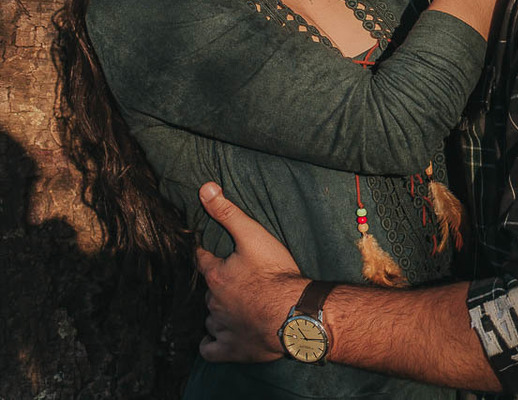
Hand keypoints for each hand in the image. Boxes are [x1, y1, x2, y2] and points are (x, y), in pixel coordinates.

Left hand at [194, 182, 305, 362]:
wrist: (295, 313)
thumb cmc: (276, 274)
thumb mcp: (253, 236)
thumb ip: (228, 213)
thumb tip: (204, 188)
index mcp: (217, 275)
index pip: (203, 260)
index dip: (206, 254)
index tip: (209, 252)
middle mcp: (214, 302)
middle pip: (209, 290)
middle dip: (218, 285)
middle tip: (235, 280)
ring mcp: (221, 327)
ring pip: (211, 317)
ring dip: (218, 312)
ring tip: (233, 306)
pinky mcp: (231, 349)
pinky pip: (210, 348)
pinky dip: (212, 342)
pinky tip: (218, 337)